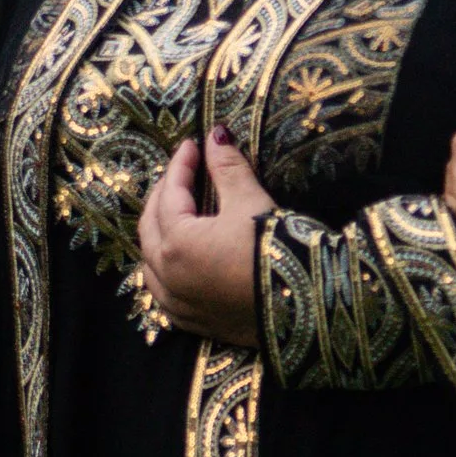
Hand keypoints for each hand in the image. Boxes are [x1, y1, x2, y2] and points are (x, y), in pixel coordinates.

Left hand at [139, 126, 277, 346]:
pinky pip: (164, 293)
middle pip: (150, 228)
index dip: (180, 166)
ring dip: (158, 235)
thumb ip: (227, 167)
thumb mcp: (250, 201)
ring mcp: (177, 303)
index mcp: (176, 242)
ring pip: (150, 264)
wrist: (305, 305)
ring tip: (173, 214)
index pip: (169, 195)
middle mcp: (167, 275)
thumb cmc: (274, 249)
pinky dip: (165, 271)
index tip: (191, 145)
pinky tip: (177, 263)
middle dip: (163, 197)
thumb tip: (215, 135)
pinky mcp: (192, 321)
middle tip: (181, 174)